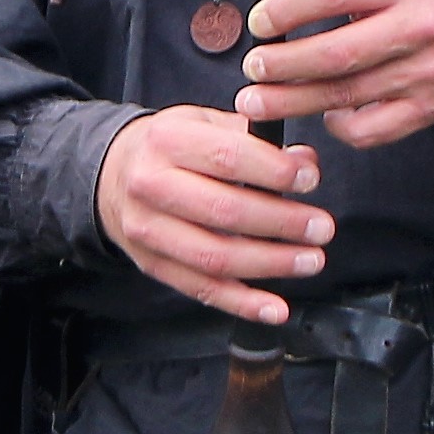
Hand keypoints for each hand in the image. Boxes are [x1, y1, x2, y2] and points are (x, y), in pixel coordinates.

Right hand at [97, 106, 329, 324]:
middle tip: (321, 227)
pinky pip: (202, 290)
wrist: (113, 176)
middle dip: (281, 223)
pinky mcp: (152, 265)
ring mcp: (148, 230)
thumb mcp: (206, 124)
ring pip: (214, 257)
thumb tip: (305, 163)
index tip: (310, 181)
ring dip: (271, 264)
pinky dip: (243, 304)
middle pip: (223, 211)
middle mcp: (151, 185)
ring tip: (311, 260)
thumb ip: (256, 140)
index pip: (227, 157)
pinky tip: (276, 308)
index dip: (274, 172)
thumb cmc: (171, 149)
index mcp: (167, 140)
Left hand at [235, 0, 433, 147]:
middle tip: (253, 68)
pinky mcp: (429, 109)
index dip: (288, 10)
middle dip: (284, 65)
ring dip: (295, 101)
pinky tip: (324, 115)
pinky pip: (373, 129)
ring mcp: (424, 73)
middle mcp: (416, 28)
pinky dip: (340, 127)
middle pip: (337, 54)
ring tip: (259, 101)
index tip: (260, 21)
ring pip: (348, 95)